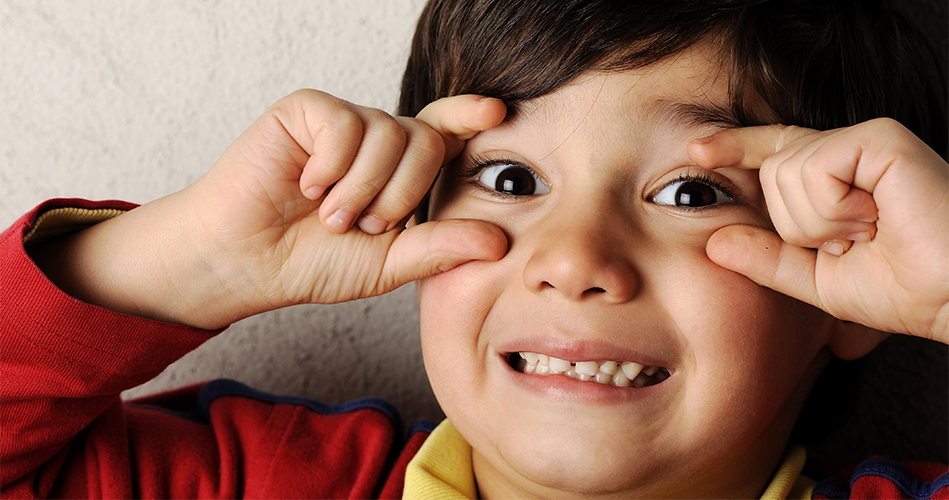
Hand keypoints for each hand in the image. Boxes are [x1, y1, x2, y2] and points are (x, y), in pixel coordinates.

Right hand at [36, 90, 507, 328]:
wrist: (245, 261)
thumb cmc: (311, 263)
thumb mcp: (387, 264)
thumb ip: (440, 248)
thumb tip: (501, 241)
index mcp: (401, 172)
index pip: (445, 134)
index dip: (470, 118)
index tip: (496, 114)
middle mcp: (377, 141)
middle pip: (425, 140)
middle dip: (400, 194)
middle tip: (363, 226)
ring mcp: (343, 123)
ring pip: (387, 132)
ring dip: (361, 188)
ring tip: (328, 215)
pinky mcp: (307, 111)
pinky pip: (345, 123)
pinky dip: (331, 165)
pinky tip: (305, 185)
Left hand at [688, 118, 947, 342]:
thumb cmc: (902, 288)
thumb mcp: (816, 279)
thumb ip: (766, 259)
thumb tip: (712, 242)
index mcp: (834, 178)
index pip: (773, 152)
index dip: (734, 147)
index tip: (696, 152)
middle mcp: (848, 151)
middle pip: (770, 171)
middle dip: (799, 225)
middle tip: (853, 242)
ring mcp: (864, 140)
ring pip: (786, 172)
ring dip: (819, 223)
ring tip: (868, 232)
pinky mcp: (879, 138)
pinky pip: (813, 169)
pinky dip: (832, 209)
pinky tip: (873, 219)